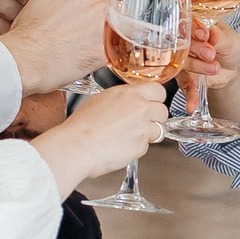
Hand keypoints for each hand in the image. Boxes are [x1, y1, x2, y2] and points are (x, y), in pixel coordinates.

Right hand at [0, 0, 113, 94]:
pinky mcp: (103, 50)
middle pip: (121, 4)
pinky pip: (119, 48)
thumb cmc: (28, 34)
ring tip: (104, 41)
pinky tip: (103, 55)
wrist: (24, 58)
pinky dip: (115, 51)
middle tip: (110, 22)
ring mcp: (101, 27)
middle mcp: (94, 4)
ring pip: (123, 25)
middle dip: (118, 12)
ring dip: (118, 32)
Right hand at [28, 83, 163, 195]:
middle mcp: (139, 108)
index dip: (155, 99)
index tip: (151, 104)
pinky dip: (137, 148)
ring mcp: (143, 128)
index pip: (158, 90)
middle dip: (155, 118)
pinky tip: (121, 147)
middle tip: (142, 123)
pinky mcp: (141, 146)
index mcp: (129, 94)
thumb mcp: (100, 100)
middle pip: (163, 110)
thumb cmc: (81, 125)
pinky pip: (146, 147)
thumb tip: (127, 103)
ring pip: (159, 130)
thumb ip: (121, 99)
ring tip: (130, 136)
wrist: (77, 145)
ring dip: (149, 134)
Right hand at [185, 15, 239, 89]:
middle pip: (183, 43)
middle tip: (210, 54)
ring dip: (197, 67)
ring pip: (183, 63)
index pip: (188, 24)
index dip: (194, 30)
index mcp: (195, 25)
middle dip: (197, 49)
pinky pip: (185, 86)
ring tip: (214, 69)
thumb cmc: (230, 48)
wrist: (232, 70)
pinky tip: (192, 104)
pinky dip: (189, 95)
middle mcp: (184, 41)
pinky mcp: (184, 77)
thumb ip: (220, 37)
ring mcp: (182, 60)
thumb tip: (212, 32)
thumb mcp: (231, 40)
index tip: (204, 36)